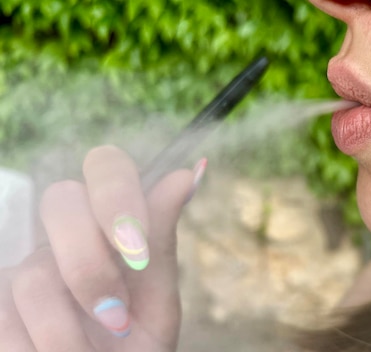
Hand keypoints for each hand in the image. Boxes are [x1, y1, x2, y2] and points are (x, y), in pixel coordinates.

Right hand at [0, 145, 196, 350]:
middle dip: (90, 266)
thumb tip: (189, 173)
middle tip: (116, 317)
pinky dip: (36, 348)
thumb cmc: (139, 344)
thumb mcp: (158, 296)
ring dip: (69, 332)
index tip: (138, 251)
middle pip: (60, 198)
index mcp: (112, 225)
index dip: (117, 195)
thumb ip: (162, 240)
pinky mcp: (0, 304)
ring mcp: (28, 268)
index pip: (106, 165)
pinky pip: (4, 315)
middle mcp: (68, 235)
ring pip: (34, 274)